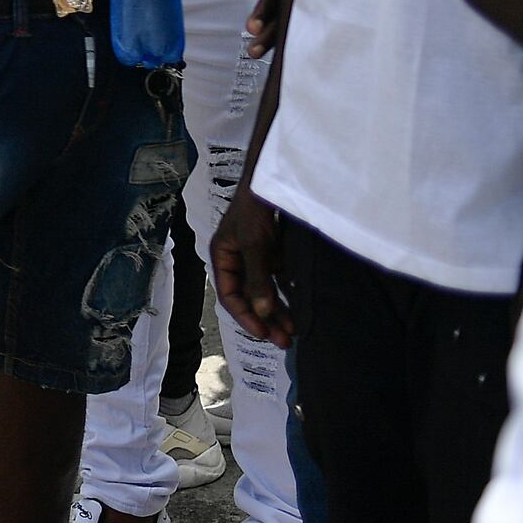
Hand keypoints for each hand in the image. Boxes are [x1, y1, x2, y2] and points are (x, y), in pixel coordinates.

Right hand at [211, 187, 292, 348]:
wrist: (273, 181)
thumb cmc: (255, 209)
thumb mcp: (254, 245)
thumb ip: (257, 279)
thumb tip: (262, 312)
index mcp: (222, 258)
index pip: (230, 295)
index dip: (246, 317)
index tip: (265, 334)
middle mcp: (237, 261)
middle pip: (249, 298)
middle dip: (265, 321)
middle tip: (284, 342)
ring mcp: (257, 259)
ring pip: (266, 293)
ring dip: (279, 313)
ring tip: (294, 333)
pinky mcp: (274, 255)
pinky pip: (280, 282)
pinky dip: (288, 297)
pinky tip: (300, 310)